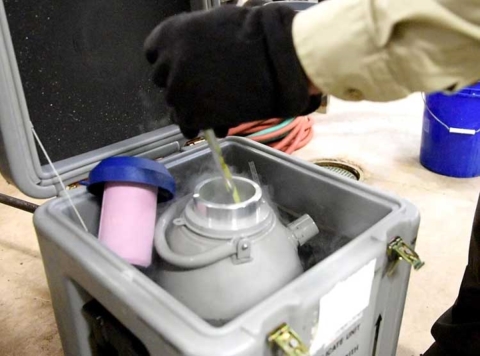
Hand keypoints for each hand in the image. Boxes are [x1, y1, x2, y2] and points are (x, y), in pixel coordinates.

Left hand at [144, 5, 320, 138]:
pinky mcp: (193, 115)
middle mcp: (169, 63)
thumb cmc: (255, 35)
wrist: (277, 59)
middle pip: (164, 82)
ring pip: (174, 106)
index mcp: (170, 34)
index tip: (183, 67)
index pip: (153, 54)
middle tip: (204, 88)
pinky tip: (215, 122)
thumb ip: (193, 43)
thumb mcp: (214, 24)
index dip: (170, 62)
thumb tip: (193, 59)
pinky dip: (198, 125)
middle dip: (182, 85)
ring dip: (190, 107)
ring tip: (211, 109)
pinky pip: (187, 125)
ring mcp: (179, 91)